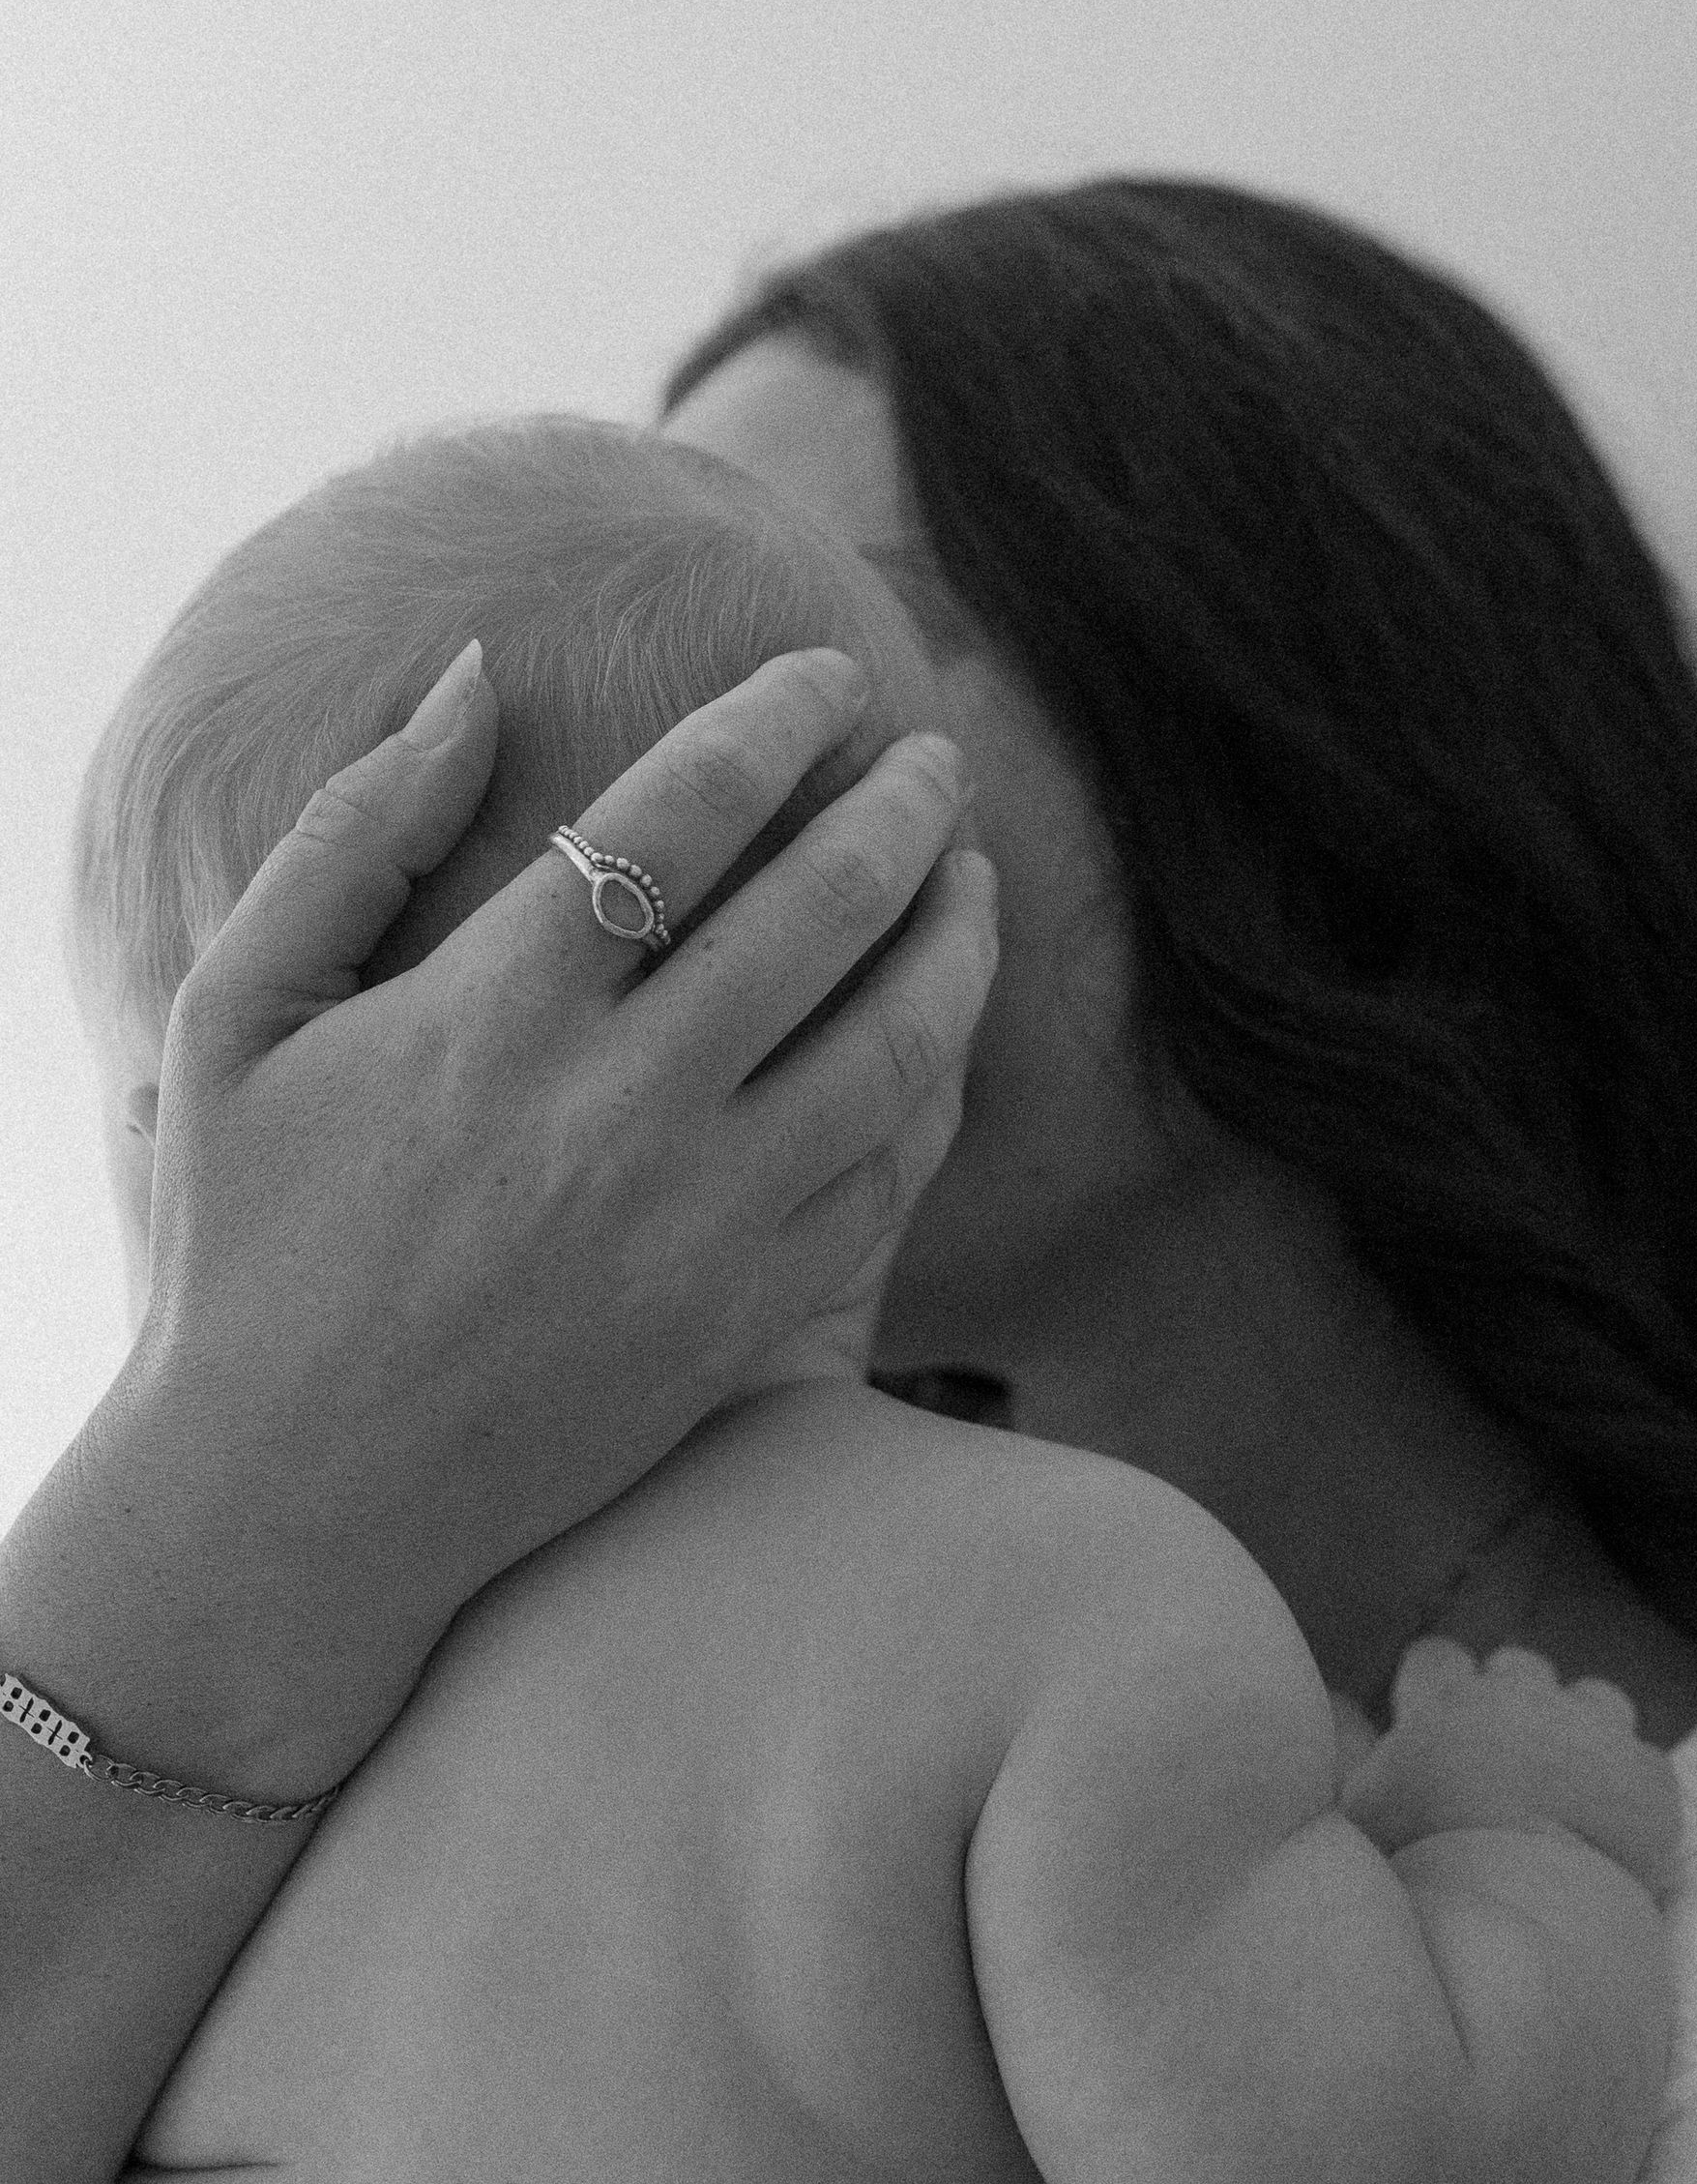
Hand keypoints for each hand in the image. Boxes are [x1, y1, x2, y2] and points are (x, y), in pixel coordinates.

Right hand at [69, 643, 995, 1793]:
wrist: (297, 1506)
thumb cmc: (249, 1248)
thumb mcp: (237, 1018)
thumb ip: (352, 834)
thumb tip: (469, 677)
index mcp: (492, 1013)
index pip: (681, 814)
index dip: (774, 722)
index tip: (828, 676)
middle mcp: (618, 1109)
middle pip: (823, 910)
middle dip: (904, 809)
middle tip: (936, 757)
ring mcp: (700, 1223)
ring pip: (894, 1043)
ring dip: (956, 939)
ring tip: (973, 875)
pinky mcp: (746, 1319)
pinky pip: (887, 1175)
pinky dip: (935, 1086)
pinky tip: (941, 1031)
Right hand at [1339, 1636, 1680, 1901]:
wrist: (1530, 1912)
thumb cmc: (1428, 1863)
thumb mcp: (1365, 1806)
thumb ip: (1350, 1746)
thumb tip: (1340, 1700)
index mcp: (1447, 1703)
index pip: (1437, 1656)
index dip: (1434, 1687)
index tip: (1432, 1722)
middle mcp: (1524, 1699)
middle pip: (1519, 1666)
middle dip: (1513, 1700)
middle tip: (1505, 1757)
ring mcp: (1594, 1731)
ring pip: (1594, 1698)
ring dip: (1581, 1728)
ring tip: (1570, 1782)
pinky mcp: (1649, 1776)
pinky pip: (1644, 1759)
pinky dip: (1628, 1784)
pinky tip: (1613, 1822)